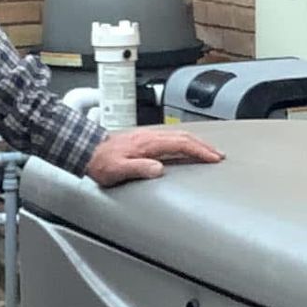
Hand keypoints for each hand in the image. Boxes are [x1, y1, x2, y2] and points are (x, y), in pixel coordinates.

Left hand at [85, 127, 223, 187]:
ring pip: (179, 135)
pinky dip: (185, 142)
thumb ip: (139, 169)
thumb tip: (159, 169)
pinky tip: (186, 148)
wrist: (87, 150)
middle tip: (218, 155)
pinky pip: (171, 138)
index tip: (213, 158)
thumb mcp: (117, 170)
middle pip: (184, 137)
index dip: (200, 151)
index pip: (181, 144)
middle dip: (204, 145)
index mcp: (148, 143)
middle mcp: (150, 137)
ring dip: (196, 143)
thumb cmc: (101, 162)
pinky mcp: (145, 139)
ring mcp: (148, 136)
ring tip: (208, 151)